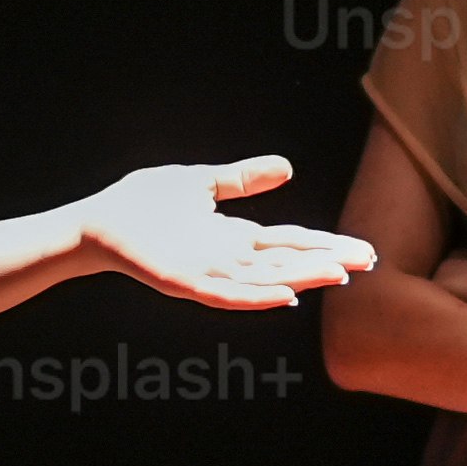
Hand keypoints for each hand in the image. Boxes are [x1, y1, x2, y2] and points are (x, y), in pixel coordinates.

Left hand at [85, 156, 374, 311]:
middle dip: (326, 262)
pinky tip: (285, 297)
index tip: (362, 249)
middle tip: (367, 262)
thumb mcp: (202, 184)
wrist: (98, 221)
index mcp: (234, 238)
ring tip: (337, 274)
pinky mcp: (185, 282)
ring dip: (302, 278)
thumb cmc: (144, 204)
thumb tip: (288, 168)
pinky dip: (256, 298)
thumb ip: (242, 180)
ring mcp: (208, 273)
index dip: (325, 245)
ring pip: (265, 280)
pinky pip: (226, 294)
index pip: (291, 243)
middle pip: (287, 263)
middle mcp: (228, 259)